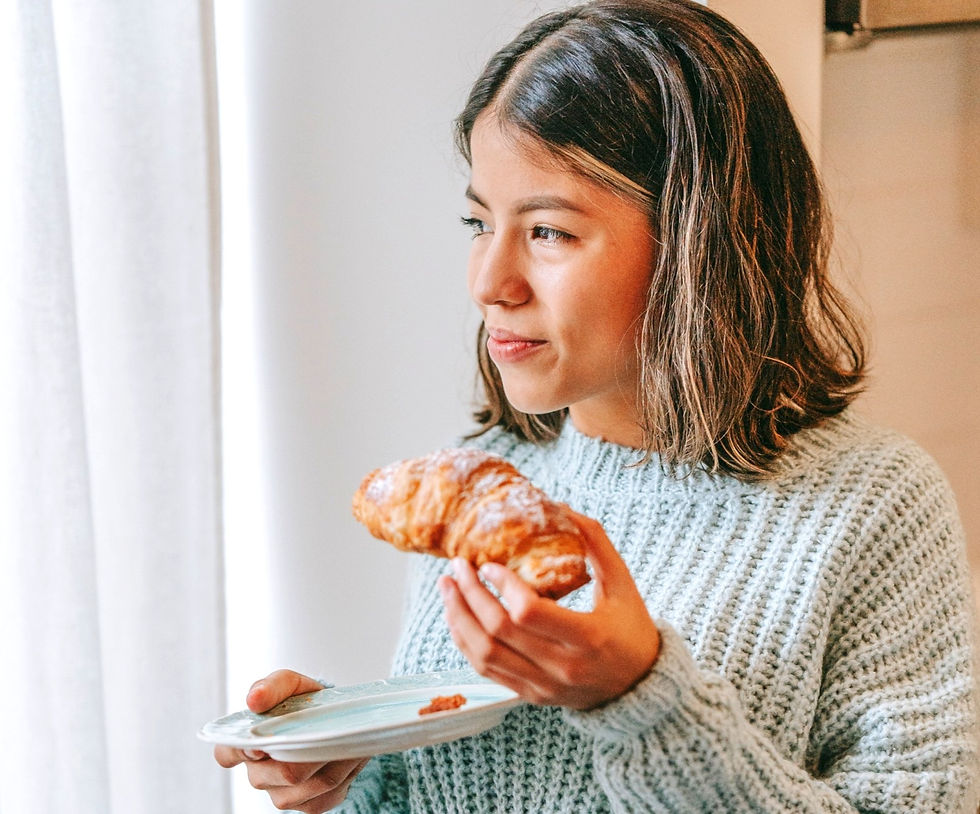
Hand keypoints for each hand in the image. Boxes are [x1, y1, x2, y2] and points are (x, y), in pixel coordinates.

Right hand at [213, 670, 367, 812]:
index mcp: (246, 742)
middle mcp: (259, 773)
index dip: (244, 751)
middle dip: (310, 752)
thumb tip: (255, 699)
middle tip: (331, 732)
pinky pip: (324, 797)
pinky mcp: (307, 805)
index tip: (263, 744)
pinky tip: (347, 757)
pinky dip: (342, 776)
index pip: (227, 753)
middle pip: (281, 773)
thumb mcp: (290, 684)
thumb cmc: (303, 702)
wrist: (333, 718)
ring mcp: (281, 793)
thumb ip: (272, 687)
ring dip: (331, 763)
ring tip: (345, 740)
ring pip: (306, 787)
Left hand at [438, 510, 659, 709]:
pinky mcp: (532, 696)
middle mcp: (563, 668)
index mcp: (589, 637)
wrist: (640, 688)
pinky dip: (465, 642)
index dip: (502, 586)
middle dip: (470, 594)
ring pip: (485, 655)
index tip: (487, 563)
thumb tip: (561, 506)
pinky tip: (457, 616)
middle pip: (499, 632)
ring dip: (458, 618)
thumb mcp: (622, 583)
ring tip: (447, 588)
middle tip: (456, 566)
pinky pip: (487, 671)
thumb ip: (595, 543)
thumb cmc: (632, 628)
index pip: (529, 613)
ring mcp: (544, 686)